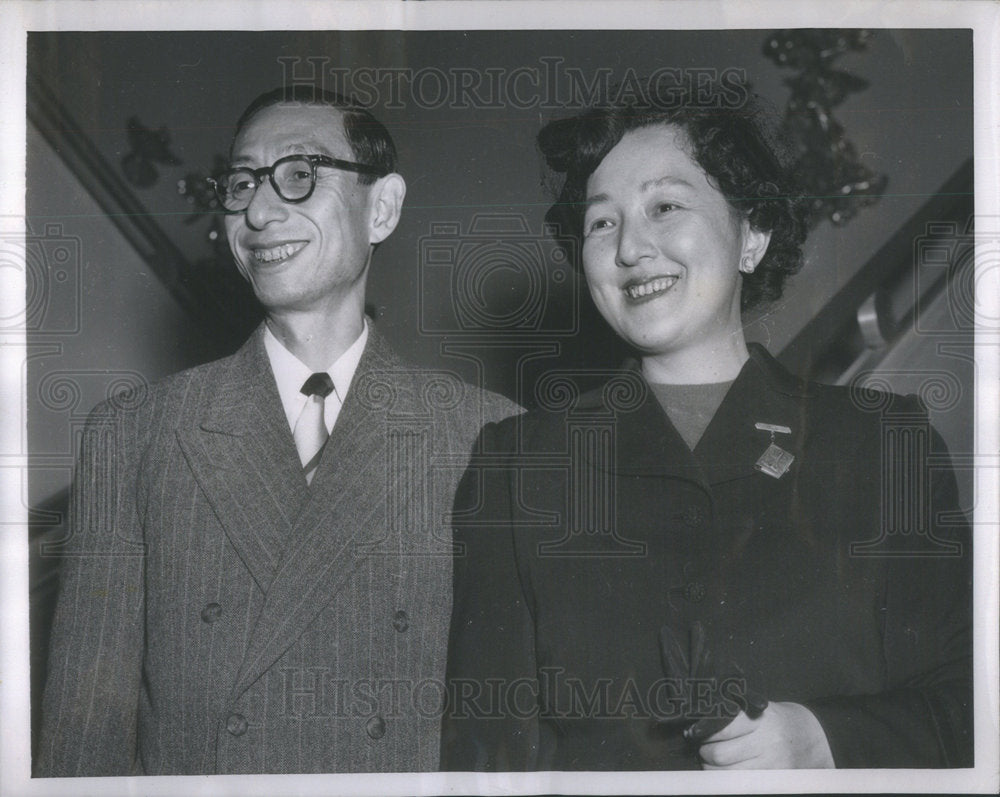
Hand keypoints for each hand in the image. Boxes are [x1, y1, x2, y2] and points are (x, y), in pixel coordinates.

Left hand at [697, 701, 834, 768]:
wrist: (810, 736)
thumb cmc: (774, 720)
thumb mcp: (757, 708)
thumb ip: (731, 715)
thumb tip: (699, 726)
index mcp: (759, 718)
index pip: (720, 728)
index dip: (704, 732)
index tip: (698, 733)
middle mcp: (766, 741)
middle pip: (719, 754)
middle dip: (705, 753)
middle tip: (705, 749)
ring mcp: (771, 763)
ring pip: (726, 774)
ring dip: (713, 769)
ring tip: (715, 762)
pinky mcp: (774, 780)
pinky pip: (741, 785)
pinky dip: (728, 780)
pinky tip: (729, 772)